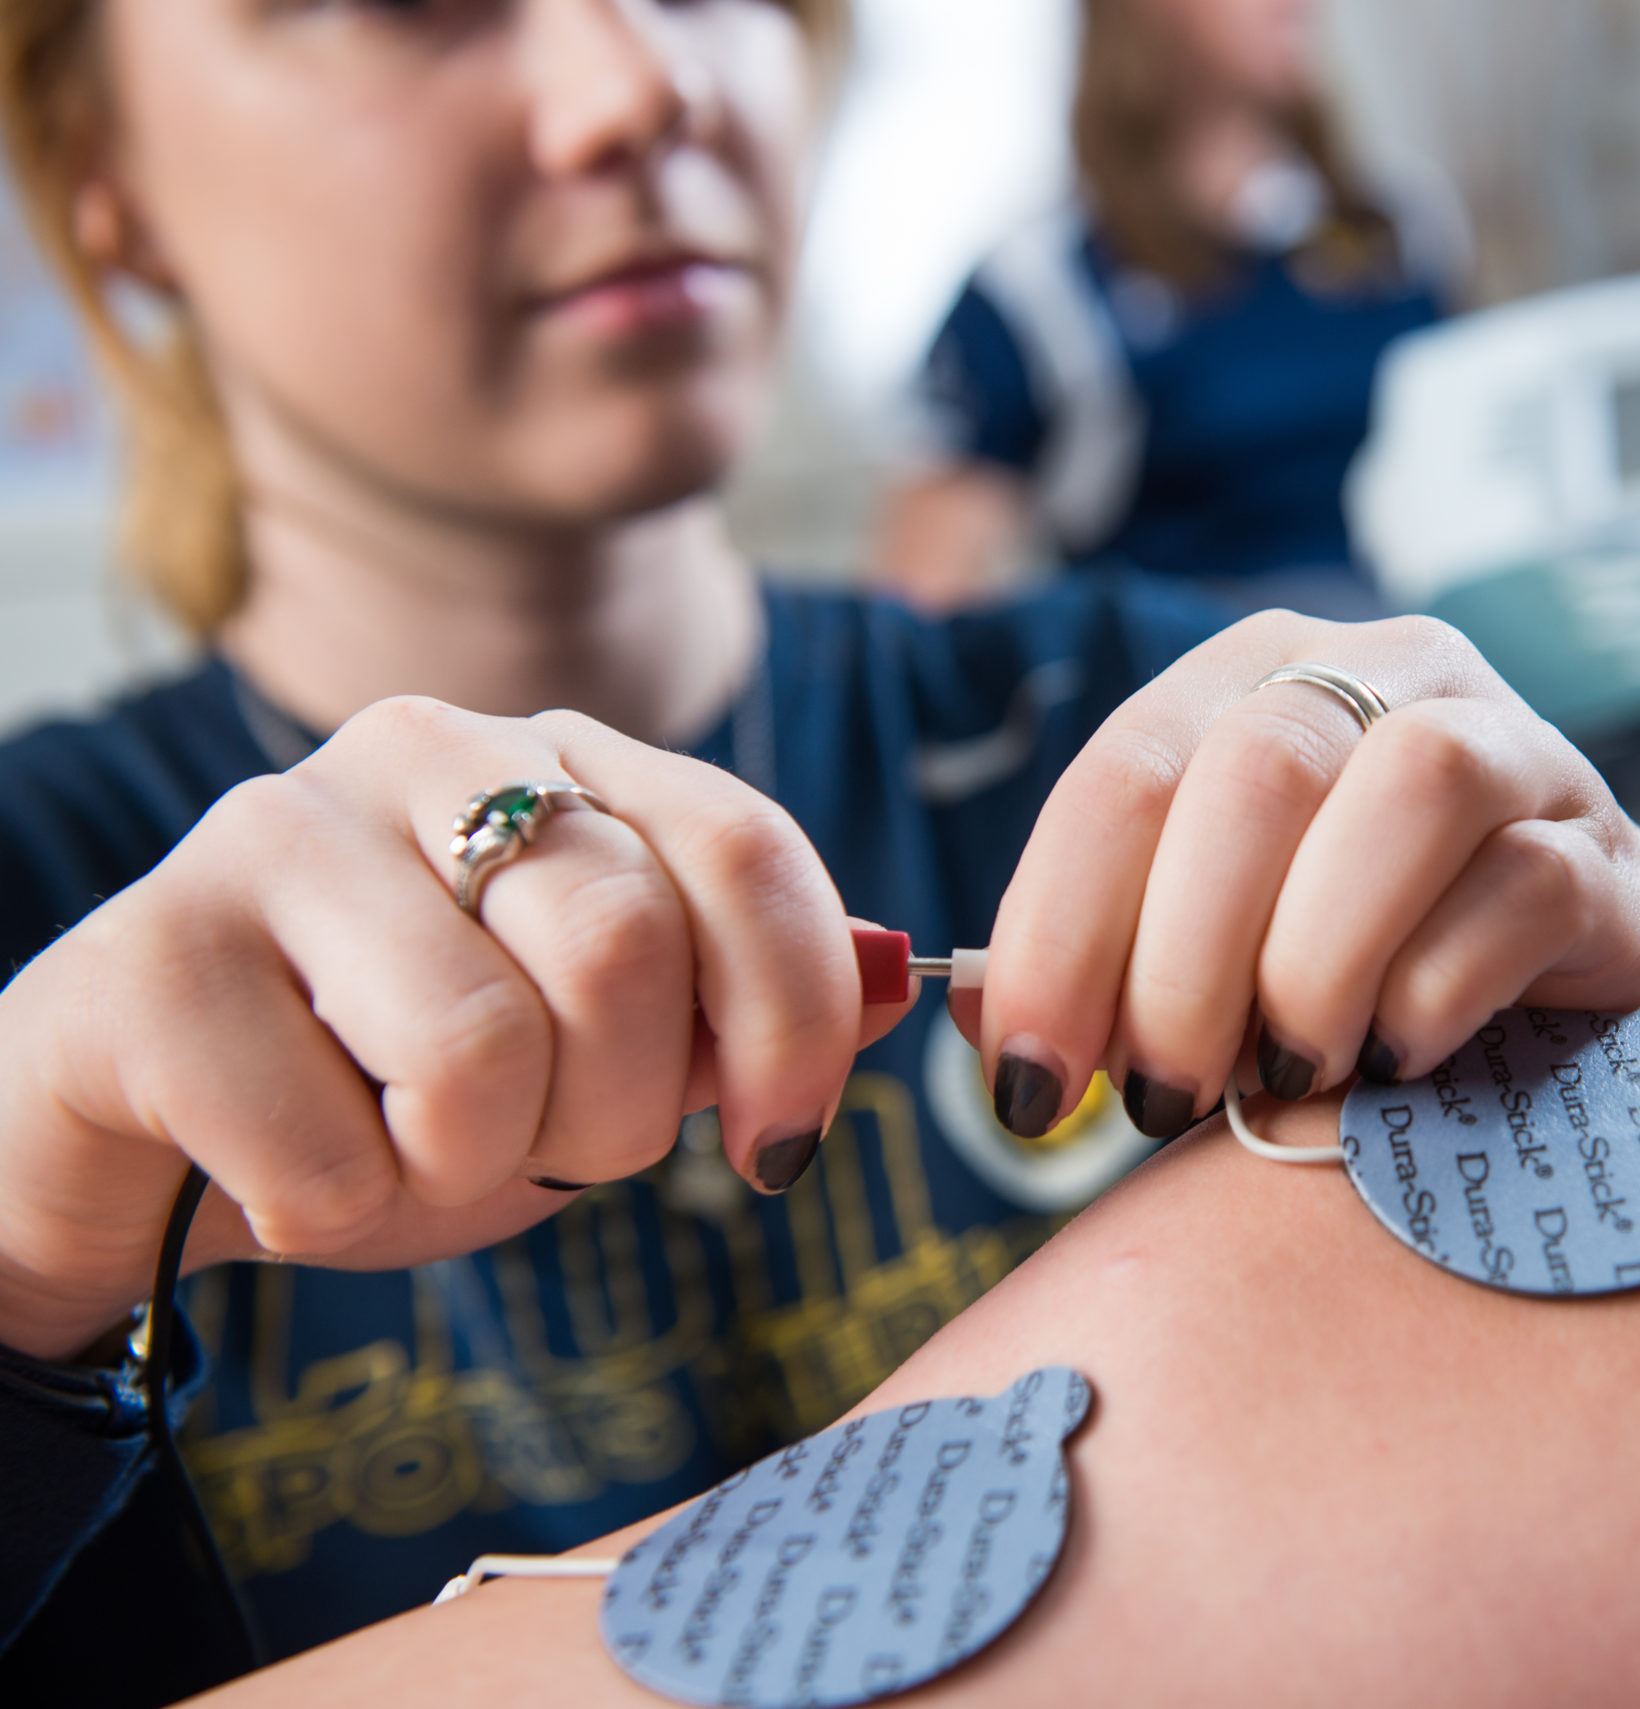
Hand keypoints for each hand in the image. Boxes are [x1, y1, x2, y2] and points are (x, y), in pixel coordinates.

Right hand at [0, 698, 907, 1361]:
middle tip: (545, 1144)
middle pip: (625, 947)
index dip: (795, 1020)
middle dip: (618, 1114)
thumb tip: (901, 983)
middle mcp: (427, 751)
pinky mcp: (151, 952)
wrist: (148, 1130)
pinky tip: (288, 1160)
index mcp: (562, 760)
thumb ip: (744, 1014)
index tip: (784, 1148)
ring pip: (482, 1047)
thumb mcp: (607, 1056)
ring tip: (407, 1145)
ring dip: (470, 1166)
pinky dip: (339, 1212)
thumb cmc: (401, 1084)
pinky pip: (331, 1152)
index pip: (746, 852)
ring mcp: (277, 830)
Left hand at [955, 612, 1639, 1140]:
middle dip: (1184, 956)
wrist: (1590, 1012)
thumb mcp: (1218, 960)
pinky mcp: (1615, 856)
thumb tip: (983, 1024)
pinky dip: (1437, 985)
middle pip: (1259, 767)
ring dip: (1319, 952)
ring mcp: (1522, 752)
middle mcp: (1391, 677)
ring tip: (1290, 1070)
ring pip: (1414, 781)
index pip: (1126, 771)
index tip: (1031, 1086)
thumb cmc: (1365, 979)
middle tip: (1167, 1096)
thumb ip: (1106, 974)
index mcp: (1262, 681)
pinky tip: (1395, 1059)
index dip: (1059, 932)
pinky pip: (1527, 884)